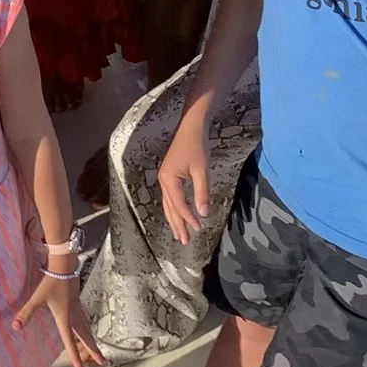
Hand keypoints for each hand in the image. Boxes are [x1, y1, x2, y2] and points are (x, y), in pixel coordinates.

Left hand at [11, 266, 106, 366]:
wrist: (64, 265)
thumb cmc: (51, 282)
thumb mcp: (37, 298)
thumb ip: (27, 313)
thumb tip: (15, 326)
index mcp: (65, 318)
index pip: (70, 342)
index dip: (75, 357)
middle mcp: (74, 316)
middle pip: (86, 337)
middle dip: (94, 351)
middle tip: (103, 363)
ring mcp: (78, 309)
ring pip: (88, 329)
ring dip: (93, 341)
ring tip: (98, 351)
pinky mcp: (78, 302)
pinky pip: (86, 320)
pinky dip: (89, 329)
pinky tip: (88, 329)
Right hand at [157, 112, 213, 244]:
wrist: (190, 125)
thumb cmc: (197, 145)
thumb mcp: (201, 170)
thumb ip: (202, 192)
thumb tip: (203, 214)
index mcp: (169, 180)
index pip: (179, 205)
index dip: (188, 219)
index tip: (198, 229)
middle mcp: (163, 180)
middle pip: (170, 208)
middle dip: (177, 225)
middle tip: (184, 242)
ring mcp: (165, 177)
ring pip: (168, 204)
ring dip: (174, 219)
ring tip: (179, 234)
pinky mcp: (169, 173)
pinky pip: (170, 197)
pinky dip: (174, 208)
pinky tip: (178, 213)